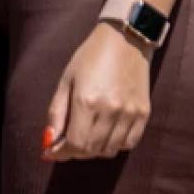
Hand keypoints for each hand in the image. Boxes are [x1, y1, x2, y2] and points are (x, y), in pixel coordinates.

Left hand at [44, 23, 152, 161]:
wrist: (125, 40)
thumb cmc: (90, 57)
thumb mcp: (66, 80)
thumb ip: (57, 112)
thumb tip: (49, 141)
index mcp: (86, 101)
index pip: (74, 144)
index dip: (61, 152)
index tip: (52, 152)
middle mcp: (110, 110)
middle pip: (91, 150)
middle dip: (75, 151)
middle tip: (67, 143)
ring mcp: (130, 114)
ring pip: (110, 150)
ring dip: (94, 150)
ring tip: (86, 136)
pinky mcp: (144, 114)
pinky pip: (129, 143)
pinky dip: (114, 145)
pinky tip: (106, 133)